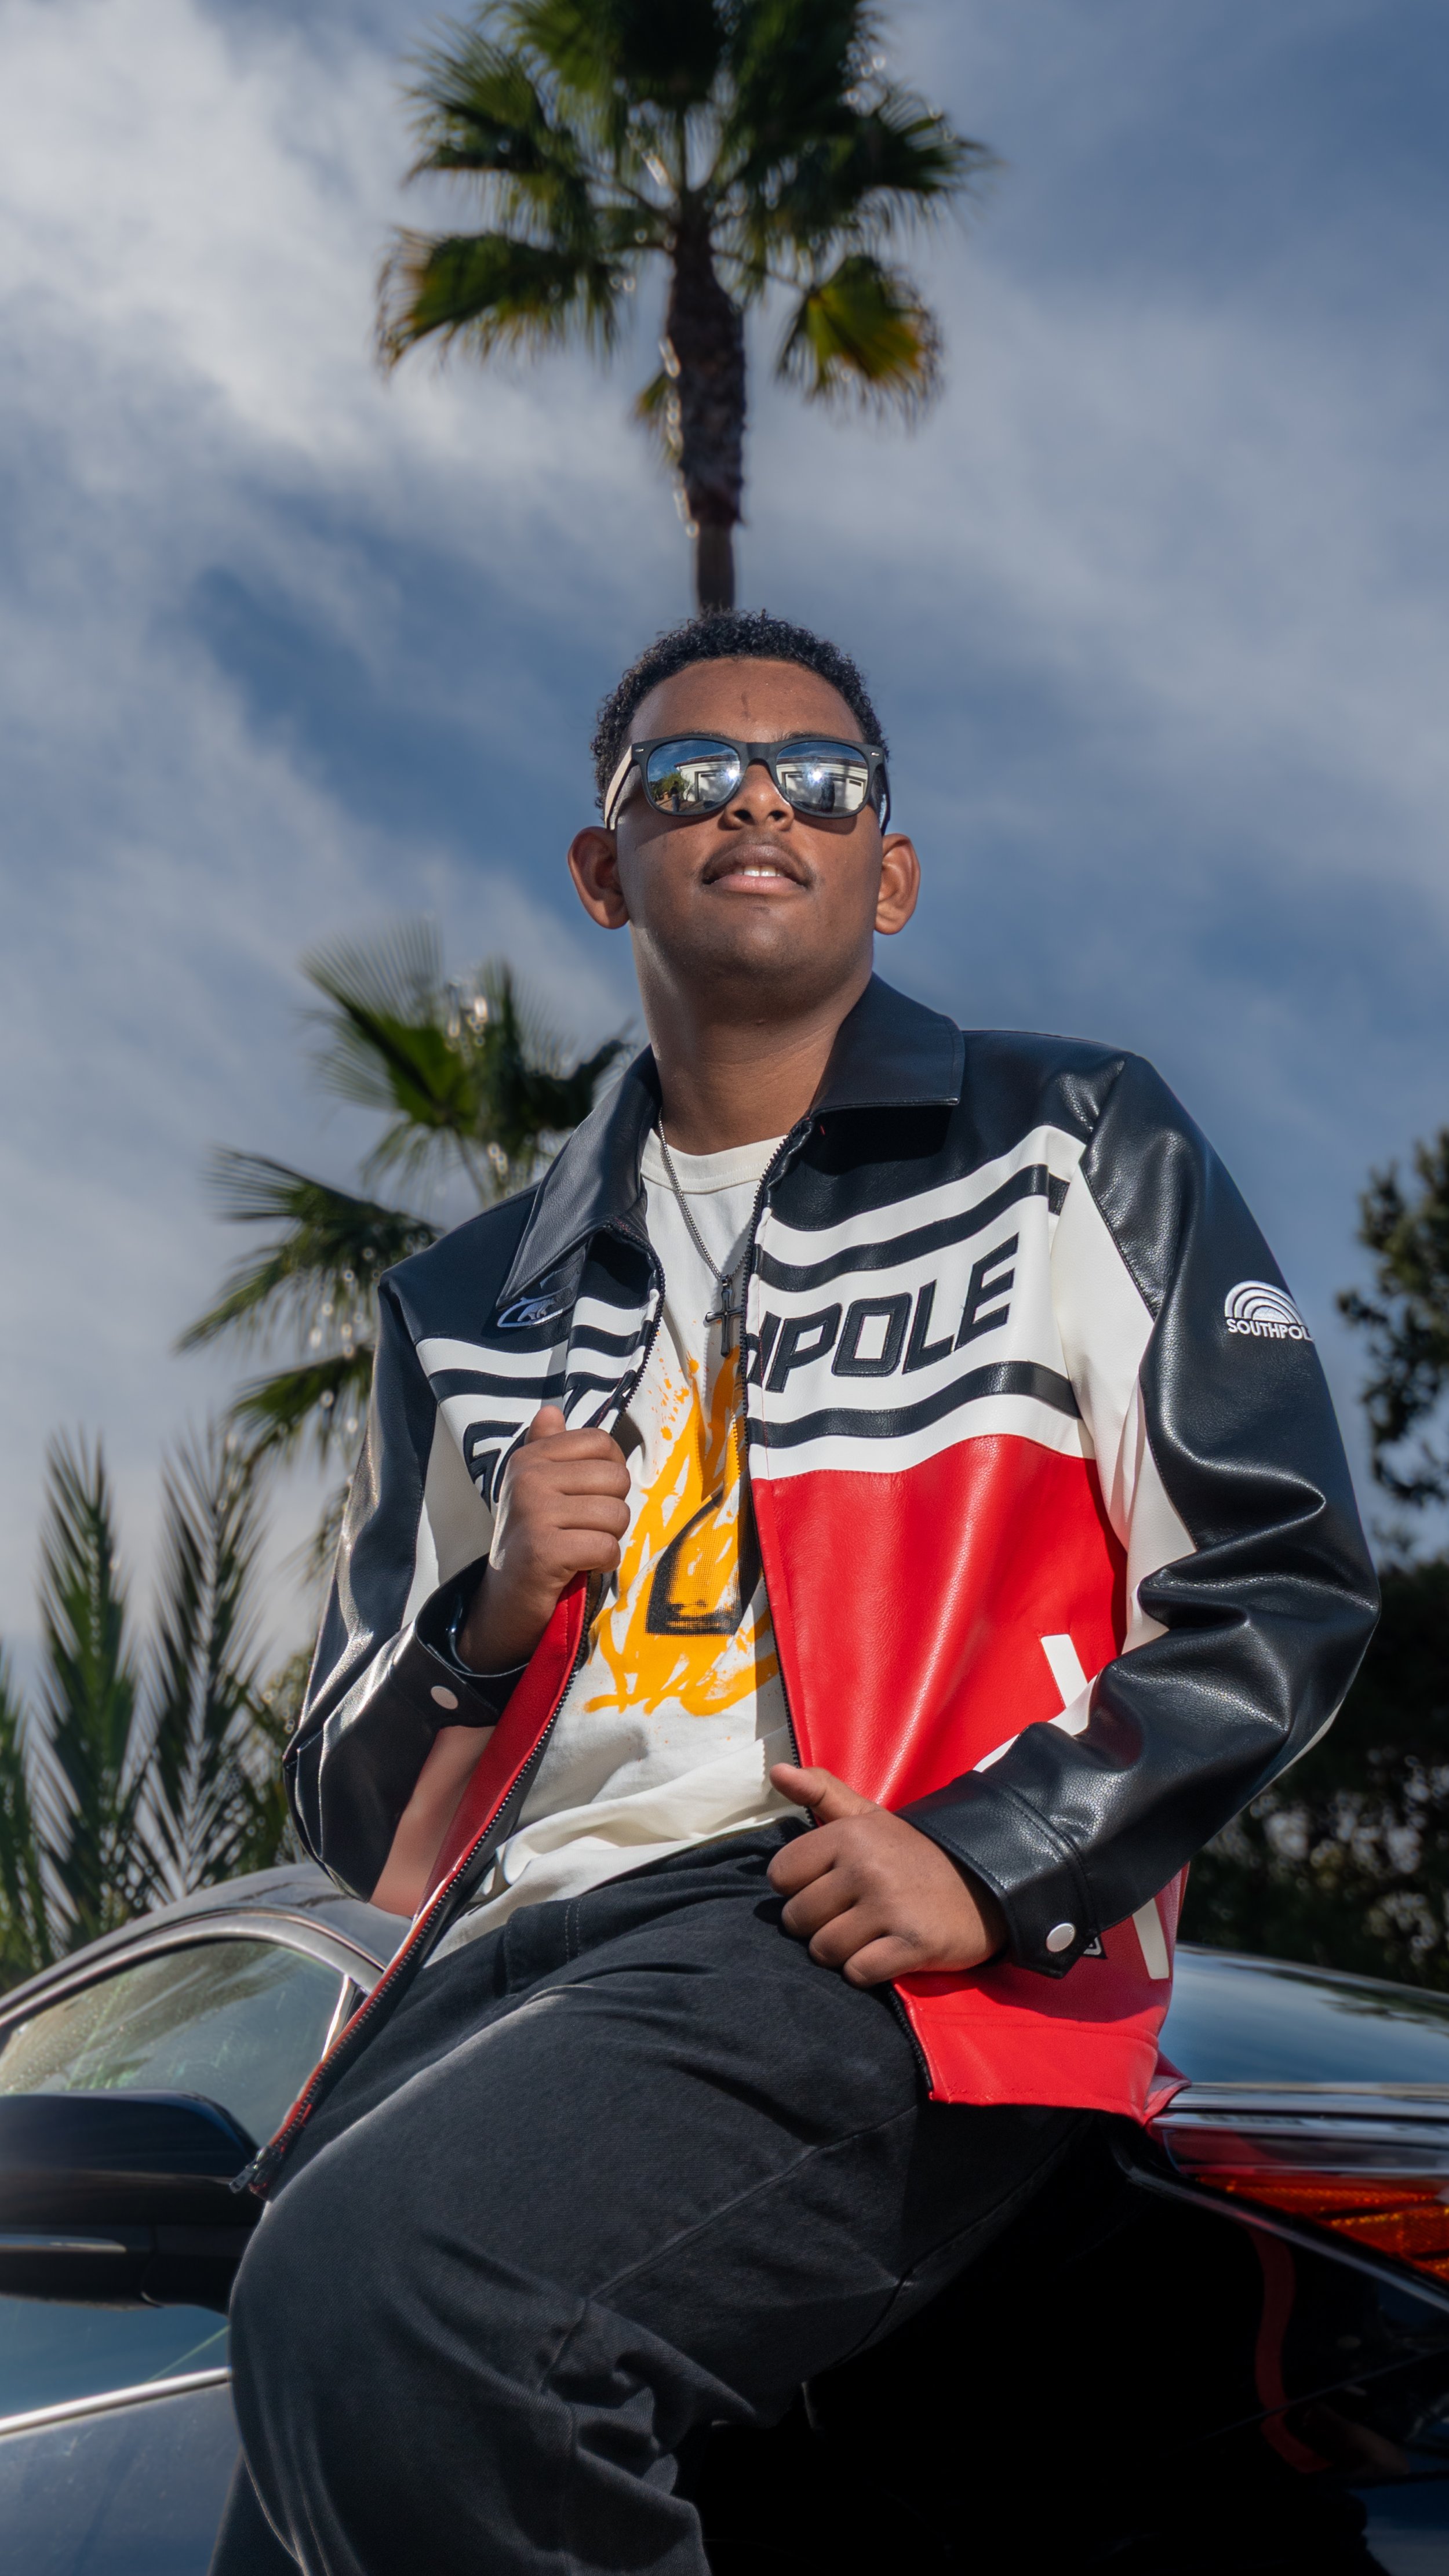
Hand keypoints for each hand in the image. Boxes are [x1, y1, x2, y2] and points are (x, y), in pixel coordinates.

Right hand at [456, 1404, 629, 1671]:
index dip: (612, 1473)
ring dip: (609, 1539)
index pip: (602, 1443)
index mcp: (530, 1458)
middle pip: (616, 1479)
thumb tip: (550, 1411)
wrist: (505, 1601)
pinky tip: (581, 1567)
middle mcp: (528, 1478)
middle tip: (585, 1530)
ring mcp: (534, 1512)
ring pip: (617, 1515)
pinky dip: (603, 1563)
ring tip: (582, 1548)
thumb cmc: (533, 1542)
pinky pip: (607, 1547)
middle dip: (613, 1511)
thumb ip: (548, 1450)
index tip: (591, 1498)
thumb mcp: (537, 1491)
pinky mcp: (544, 1550)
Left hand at [767, 1763, 1007, 1986]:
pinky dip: (867, 1971)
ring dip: (841, 1951)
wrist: (986, 1884)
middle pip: (797, 1919)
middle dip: (817, 1924)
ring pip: (823, 1950)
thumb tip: (774, 1769)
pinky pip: (858, 1973)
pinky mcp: (914, 1945)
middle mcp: (866, 1868)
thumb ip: (821, 1791)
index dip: (799, 1887)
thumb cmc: (913, 1854)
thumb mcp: (868, 1817)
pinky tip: (885, 1953)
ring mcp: (890, 1907)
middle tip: (851, 1914)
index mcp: (849, 1834)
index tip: (829, 1885)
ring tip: (868, 1934)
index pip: (780, 1875)